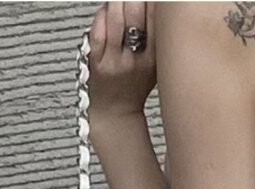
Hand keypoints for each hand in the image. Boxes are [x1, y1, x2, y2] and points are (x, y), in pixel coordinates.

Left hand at [87, 1, 155, 126]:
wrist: (115, 113)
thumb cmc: (136, 86)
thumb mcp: (156, 68)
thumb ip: (159, 41)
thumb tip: (159, 7)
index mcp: (155, 62)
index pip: (158, 22)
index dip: (156, 3)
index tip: (155, 1)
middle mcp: (136, 61)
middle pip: (136, 15)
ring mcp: (114, 60)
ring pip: (115, 17)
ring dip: (118, 0)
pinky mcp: (95, 60)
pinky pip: (98, 28)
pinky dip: (103, 13)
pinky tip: (108, 9)